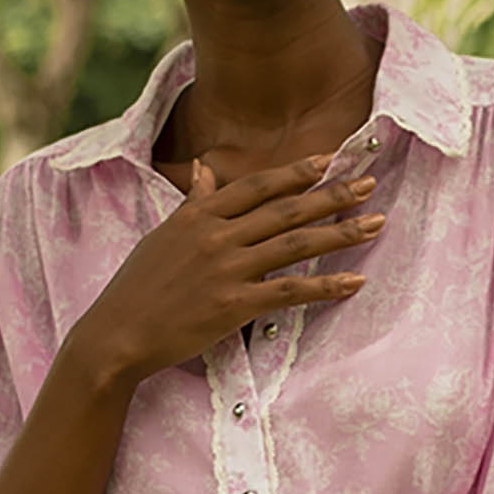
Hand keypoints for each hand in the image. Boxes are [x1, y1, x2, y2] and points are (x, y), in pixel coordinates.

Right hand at [73, 154, 383, 388]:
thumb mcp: (163, 235)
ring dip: (340, 232)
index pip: (256, 186)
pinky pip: (289, 291)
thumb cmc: (137, 288)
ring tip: (375, 223)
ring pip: (295, 244)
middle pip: (285, 208)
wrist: (117, 334)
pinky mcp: (233, 305)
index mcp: (199, 215)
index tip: (328, 160)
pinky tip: (353, 281)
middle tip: (369, 183)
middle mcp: (216, 235)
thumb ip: (193, 203)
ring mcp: (226, 269)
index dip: (295, 172)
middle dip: (332, 194)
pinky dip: (325, 285)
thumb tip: (206, 171)